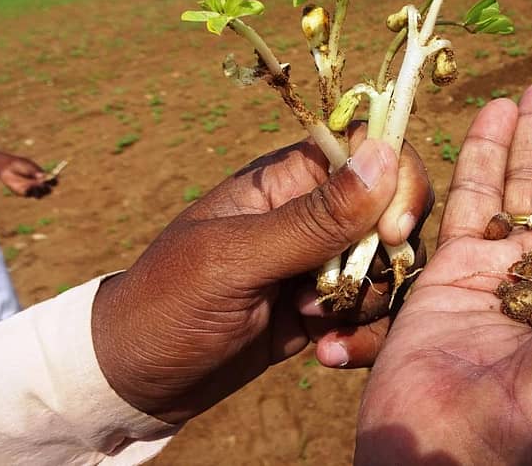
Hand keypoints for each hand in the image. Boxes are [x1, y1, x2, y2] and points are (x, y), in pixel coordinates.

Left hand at [0, 155, 54, 197]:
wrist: (8, 167)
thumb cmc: (20, 165)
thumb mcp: (30, 167)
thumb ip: (37, 173)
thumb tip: (44, 177)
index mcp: (43, 177)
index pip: (53, 182)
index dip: (54, 182)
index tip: (53, 178)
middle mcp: (39, 184)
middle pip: (48, 191)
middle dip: (47, 188)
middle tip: (42, 183)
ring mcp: (31, 189)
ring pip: (40, 195)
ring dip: (38, 190)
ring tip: (32, 183)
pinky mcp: (23, 193)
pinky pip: (29, 194)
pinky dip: (29, 190)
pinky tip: (25, 185)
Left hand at [92, 134, 430, 424]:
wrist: (135, 382)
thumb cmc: (168, 306)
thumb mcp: (235, 261)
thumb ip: (314, 218)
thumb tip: (383, 157)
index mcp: (286, 180)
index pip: (367, 149)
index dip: (396, 181)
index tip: (392, 232)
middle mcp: (312, 214)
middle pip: (392, 211)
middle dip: (383, 259)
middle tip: (335, 296)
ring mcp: (320, 262)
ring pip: (389, 266)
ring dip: (368, 304)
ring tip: (315, 331)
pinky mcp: (324, 308)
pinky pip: (373, 310)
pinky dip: (363, 335)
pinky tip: (327, 354)